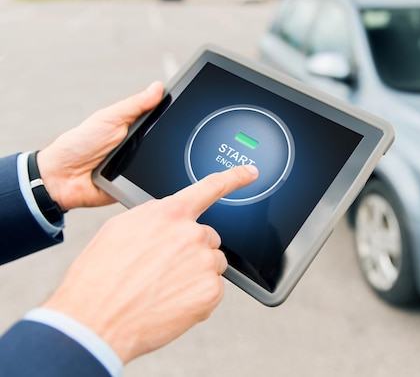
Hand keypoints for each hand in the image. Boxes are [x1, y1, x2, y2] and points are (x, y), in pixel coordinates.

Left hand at [37, 81, 163, 210]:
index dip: (174, 114)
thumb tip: (158, 87)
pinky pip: (153, 184)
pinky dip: (153, 181)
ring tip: (146, 158)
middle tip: (164, 136)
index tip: (185, 106)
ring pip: (164, 164)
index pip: (162, 119)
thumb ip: (135, 105)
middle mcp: (140, 147)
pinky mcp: (138, 186)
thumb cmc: (79, 144)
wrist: (62, 178)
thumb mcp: (109, 118)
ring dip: (161, 163)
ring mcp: (140, 167)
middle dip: (169, 140)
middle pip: (167, 142)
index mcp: (135, 128)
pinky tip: (149, 176)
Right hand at [42, 164, 257, 363]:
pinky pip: (212, 289)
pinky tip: (171, 302)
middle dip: (192, 250)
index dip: (233, 178)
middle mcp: (191, 234)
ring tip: (163, 287)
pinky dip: (197, 297)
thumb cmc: (101, 278)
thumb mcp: (119, 229)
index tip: (249, 172)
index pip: (209, 187)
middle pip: (208, 237)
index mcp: (168, 214)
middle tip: (163, 269)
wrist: (96, 321)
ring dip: (196, 273)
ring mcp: (204, 263)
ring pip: (212, 264)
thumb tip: (168, 217)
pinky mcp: (210, 291)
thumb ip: (153, 217)